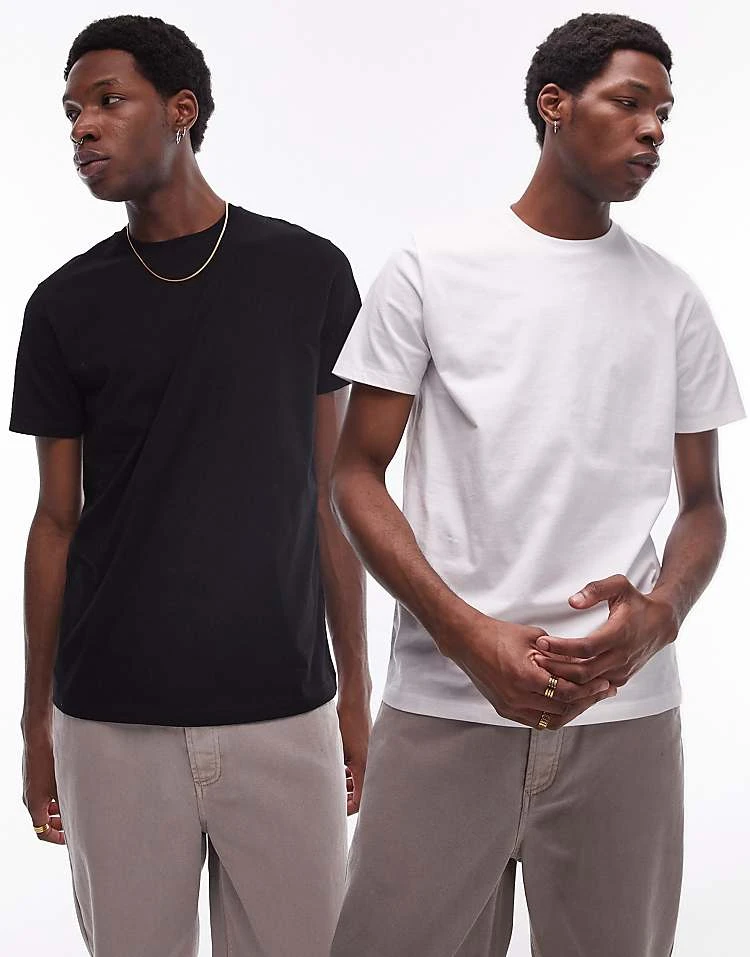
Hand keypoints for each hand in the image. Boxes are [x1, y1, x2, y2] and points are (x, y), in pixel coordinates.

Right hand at [22, 725, 64, 845]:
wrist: (38, 738)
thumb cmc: (48, 763)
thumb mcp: (61, 788)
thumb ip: (67, 806)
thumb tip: (78, 819)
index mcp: (34, 806)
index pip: (41, 832)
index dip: (56, 837)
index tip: (69, 838)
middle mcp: (30, 798)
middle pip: (43, 820)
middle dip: (59, 823)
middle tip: (74, 821)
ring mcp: (32, 786)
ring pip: (45, 805)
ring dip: (58, 809)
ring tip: (73, 805)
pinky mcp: (36, 775)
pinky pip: (45, 792)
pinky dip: (56, 795)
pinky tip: (70, 787)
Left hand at [336, 691, 371, 814]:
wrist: (355, 702)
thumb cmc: (346, 722)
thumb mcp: (336, 750)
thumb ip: (334, 771)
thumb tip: (325, 787)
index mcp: (364, 767)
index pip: (360, 800)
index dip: (348, 809)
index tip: (337, 811)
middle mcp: (370, 764)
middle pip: (361, 792)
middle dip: (346, 798)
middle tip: (333, 800)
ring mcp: (370, 757)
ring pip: (359, 780)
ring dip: (347, 785)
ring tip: (333, 784)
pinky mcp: (367, 750)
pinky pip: (359, 769)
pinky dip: (350, 773)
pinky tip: (339, 770)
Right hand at [438, 613, 616, 729]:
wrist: (468, 641)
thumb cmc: (498, 635)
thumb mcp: (535, 638)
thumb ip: (560, 654)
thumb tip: (585, 663)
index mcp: (525, 677)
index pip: (567, 693)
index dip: (589, 690)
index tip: (604, 684)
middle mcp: (517, 698)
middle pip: (563, 710)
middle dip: (586, 701)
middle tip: (602, 693)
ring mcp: (510, 707)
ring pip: (550, 720)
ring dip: (571, 711)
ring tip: (586, 700)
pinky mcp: (504, 710)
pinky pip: (535, 721)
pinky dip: (553, 715)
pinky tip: (565, 705)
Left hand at [533, 574, 679, 687]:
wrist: (661, 624)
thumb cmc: (636, 602)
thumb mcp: (619, 585)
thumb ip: (595, 589)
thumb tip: (572, 602)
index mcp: (619, 634)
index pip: (585, 648)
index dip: (561, 647)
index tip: (542, 641)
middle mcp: (621, 657)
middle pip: (583, 672)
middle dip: (557, 668)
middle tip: (534, 659)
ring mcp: (622, 671)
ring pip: (588, 684)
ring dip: (564, 678)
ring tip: (542, 668)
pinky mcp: (621, 678)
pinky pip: (596, 687)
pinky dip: (577, 684)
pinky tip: (559, 676)